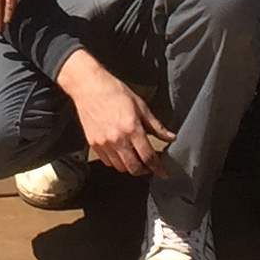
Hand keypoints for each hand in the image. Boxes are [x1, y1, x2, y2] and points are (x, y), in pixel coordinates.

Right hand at [57, 53, 173, 177]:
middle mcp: (117, 139)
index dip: (158, 168)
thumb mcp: (140, 105)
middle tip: (149, 166)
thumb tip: (170, 137)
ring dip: (130, 166)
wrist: (88, 86)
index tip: (163, 173)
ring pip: (120, 167)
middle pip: (134, 168)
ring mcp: (104, 143)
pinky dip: (115, 162)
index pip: (148, 157)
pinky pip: (107, 162)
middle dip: (145, 171)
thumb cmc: (113, 91)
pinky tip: (120, 152)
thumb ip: (156, 125)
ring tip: (134, 158)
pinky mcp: (93, 143)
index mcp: (132, 128)